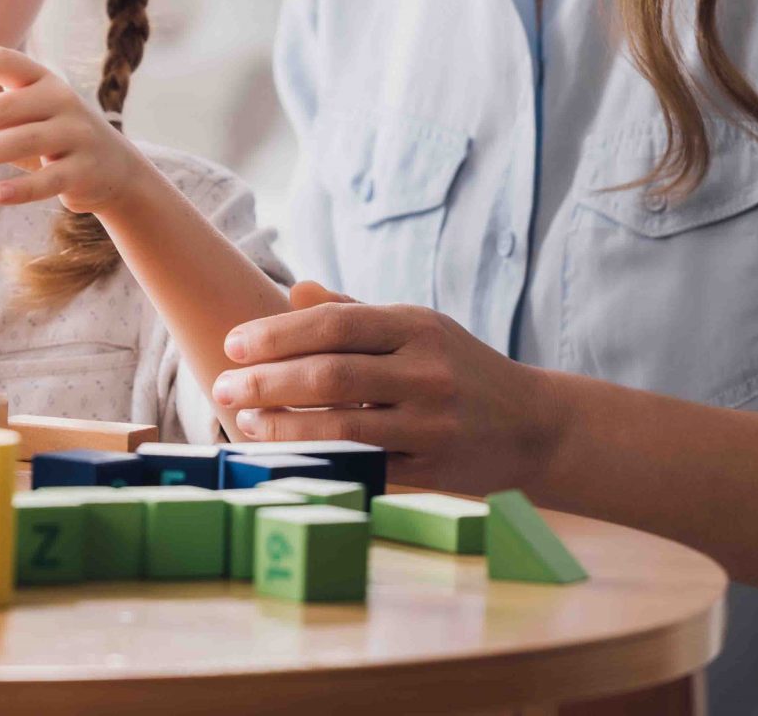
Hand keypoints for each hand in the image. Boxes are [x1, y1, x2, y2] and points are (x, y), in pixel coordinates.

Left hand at [0, 46, 150, 212]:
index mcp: (40, 79)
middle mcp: (60, 99)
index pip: (5, 59)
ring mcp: (76, 134)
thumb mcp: (11, 123)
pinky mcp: (85, 170)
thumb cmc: (50, 138)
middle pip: (4, 107)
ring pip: (23, 140)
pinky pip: (51, 178)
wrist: (114, 169)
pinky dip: (24, 188)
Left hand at [213, 284, 562, 493]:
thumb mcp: (418, 328)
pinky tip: (285, 456)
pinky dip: (320, 461)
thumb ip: (355, 312)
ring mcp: (432, 423)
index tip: (232, 345)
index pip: (333, 325)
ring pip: (343, 425)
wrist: (535, 425)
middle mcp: (427, 371)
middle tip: (221, 386)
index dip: (276, 335)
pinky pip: (365, 466)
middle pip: (330, 374)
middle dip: (268, 381)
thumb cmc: (459, 368)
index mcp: (416, 326)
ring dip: (284, 425)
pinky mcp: (434, 469)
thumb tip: (294, 290)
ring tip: (244, 421)